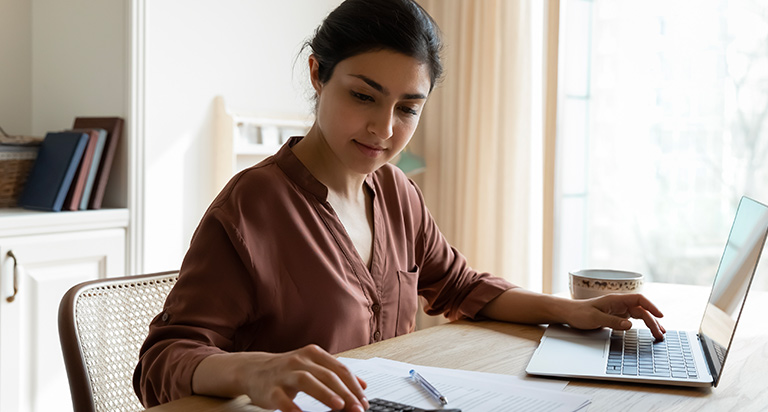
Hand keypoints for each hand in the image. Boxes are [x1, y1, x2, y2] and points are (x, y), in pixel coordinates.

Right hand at [194, 344, 367, 411]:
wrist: (253, 370)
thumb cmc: (287, 370)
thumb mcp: (313, 367)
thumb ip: (336, 374)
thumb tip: (363, 386)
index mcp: (313, 354)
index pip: (339, 369)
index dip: (353, 385)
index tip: (363, 401)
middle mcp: (299, 361)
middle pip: (326, 375)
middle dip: (345, 392)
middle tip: (357, 408)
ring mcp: (284, 373)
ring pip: (306, 381)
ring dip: (324, 394)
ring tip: (339, 406)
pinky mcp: (270, 388)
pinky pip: (282, 398)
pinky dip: (293, 407)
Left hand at [565, 293, 665, 339]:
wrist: (569, 313)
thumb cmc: (579, 313)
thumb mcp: (595, 319)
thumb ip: (612, 322)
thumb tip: (630, 325)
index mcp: (615, 300)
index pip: (638, 299)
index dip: (651, 306)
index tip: (660, 316)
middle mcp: (619, 303)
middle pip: (641, 310)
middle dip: (652, 321)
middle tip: (660, 334)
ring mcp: (618, 309)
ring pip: (639, 315)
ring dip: (650, 323)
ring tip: (659, 333)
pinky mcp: (616, 316)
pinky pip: (633, 319)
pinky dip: (642, 324)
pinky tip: (648, 329)